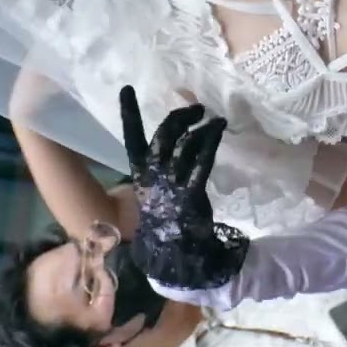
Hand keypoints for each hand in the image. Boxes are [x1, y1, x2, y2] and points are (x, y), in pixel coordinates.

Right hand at [119, 86, 248, 289]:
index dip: (129, 114)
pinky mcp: (192, 193)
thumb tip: (172, 151)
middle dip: (178, 117)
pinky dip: (210, 141)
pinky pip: (201, 160)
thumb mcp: (156, 196)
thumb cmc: (167, 225)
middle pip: (163, 135)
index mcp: (140, 176)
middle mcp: (153, 176)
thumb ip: (160, 173)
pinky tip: (219, 129)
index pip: (130, 139)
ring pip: (183, 144)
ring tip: (213, 119)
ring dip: (199, 127)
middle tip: (195, 108)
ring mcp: (172, 184)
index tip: (127, 89)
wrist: (176, 258)